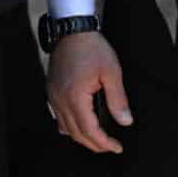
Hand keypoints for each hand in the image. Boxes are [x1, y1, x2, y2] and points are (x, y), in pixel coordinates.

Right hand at [47, 31, 132, 153]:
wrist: (72, 29)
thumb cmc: (91, 47)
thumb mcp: (112, 72)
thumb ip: (118, 100)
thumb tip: (125, 121)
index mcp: (75, 97)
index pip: (89, 130)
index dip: (104, 142)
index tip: (116, 147)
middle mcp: (60, 99)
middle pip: (76, 133)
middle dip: (94, 144)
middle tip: (110, 146)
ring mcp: (53, 95)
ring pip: (64, 127)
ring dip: (81, 137)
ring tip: (97, 138)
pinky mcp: (51, 90)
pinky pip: (58, 116)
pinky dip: (69, 126)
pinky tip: (79, 124)